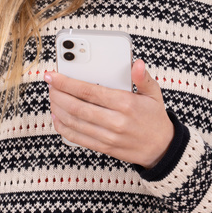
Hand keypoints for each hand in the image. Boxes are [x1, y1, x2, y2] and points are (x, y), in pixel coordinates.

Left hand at [44, 59, 173, 167]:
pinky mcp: (104, 148)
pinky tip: (57, 118)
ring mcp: (108, 136)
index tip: (53, 76)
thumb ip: (143, 78)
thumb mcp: (154, 94)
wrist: (161, 148)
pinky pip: (77, 138)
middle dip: (58, 94)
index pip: (89, 91)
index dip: (66, 82)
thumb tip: (136, 64)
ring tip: (52, 98)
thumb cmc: (154, 118)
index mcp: (125, 104)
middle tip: (50, 85)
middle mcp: (115, 121)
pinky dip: (63, 128)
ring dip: (58, 109)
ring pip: (74, 122)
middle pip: (77, 106)